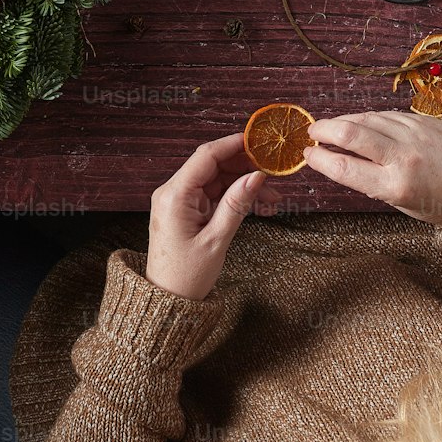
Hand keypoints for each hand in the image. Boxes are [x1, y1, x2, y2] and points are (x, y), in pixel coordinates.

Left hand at [145, 134, 282, 299]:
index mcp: (174, 195)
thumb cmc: (186, 276)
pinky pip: (213, 195)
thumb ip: (236, 204)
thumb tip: (257, 176)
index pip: (205, 157)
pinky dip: (234, 197)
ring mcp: (179, 201)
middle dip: (243, 166)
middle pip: (212, 165)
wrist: (167, 301)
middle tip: (273, 172)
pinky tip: (259, 205)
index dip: (232, 144)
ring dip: (243, 184)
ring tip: (273, 197)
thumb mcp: (216, 240)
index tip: (257, 140)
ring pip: (216, 180)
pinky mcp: (186, 211)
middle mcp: (173, 192)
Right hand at [304, 110, 441, 224]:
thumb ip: (371, 180)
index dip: (318, 159)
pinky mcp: (424, 121)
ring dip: (344, 120)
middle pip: (351, 132)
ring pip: (368, 118)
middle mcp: (404, 157)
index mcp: (396, 186)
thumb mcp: (402, 203)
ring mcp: (415, 134)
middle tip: (312, 133)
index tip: (306, 155)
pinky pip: (387, 115)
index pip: (343, 166)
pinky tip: (361, 122)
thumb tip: (339, 159)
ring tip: (331, 127)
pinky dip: (369, 118)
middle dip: (324, 129)